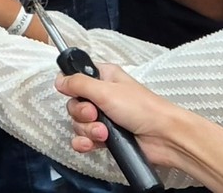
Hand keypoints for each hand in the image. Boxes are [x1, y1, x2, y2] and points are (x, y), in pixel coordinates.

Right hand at [56, 63, 173, 167]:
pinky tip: (91, 145)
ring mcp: (104, 117)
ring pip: (78, 123)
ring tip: (104, 133)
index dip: (71, 86)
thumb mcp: (105, 91)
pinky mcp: (107, 137)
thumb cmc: (142, 109)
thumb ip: (78, 84)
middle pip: (74, 103)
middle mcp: (102, 96)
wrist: (164, 138)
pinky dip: (85, 142)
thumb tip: (59, 80)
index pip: (75, 77)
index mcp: (103, 78)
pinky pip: (84, 139)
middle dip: (81, 113)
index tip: (76, 94)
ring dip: (87, 130)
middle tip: (95, 115)